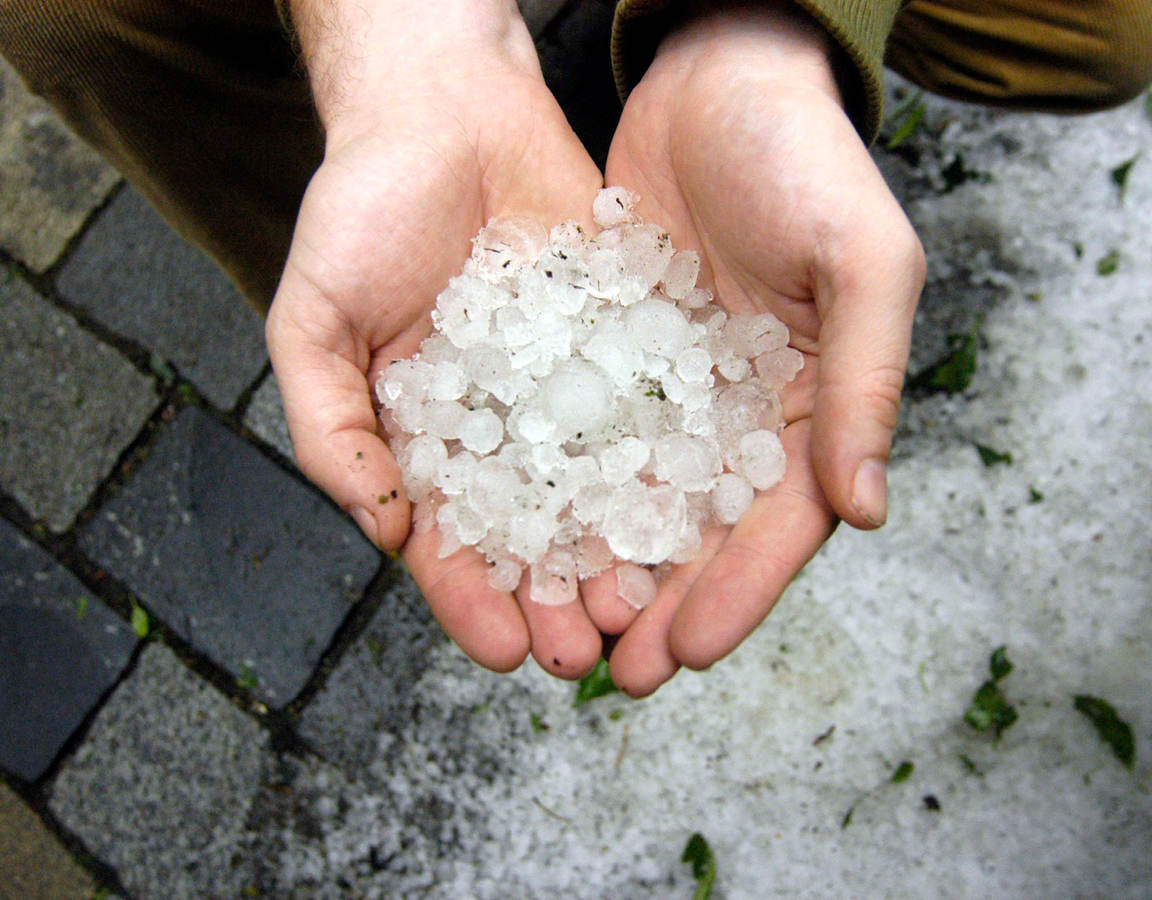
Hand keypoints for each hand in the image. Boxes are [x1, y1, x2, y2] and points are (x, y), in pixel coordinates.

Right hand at [266, 0, 604, 676]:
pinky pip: (642, 410)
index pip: (447, 541)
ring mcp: (562, 388)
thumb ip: (331, 428)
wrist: (447, 109)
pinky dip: (661, 462)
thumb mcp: (315, 319)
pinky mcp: (616, 341)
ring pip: (595, 489)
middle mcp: (500, 427)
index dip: (471, 600)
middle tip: (592, 654)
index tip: (503, 652)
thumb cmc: (363, 210)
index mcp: (424, 438)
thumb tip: (380, 528)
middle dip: (557, 597)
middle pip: (532, 534)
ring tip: (646, 608)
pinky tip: (686, 511)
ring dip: (617, 554)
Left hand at [598, 4, 925, 694]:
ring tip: (563, 624)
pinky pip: (591, 435)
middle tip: (613, 669)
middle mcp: (747, 411)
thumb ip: (865, 383)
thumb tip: (867, 512)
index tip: (686, 652)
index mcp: (815, 405)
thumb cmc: (806, 160)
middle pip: (708, 532)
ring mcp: (680, 388)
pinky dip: (565, 488)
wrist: (720, 78)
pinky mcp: (619, 354)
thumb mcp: (860, 263)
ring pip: (644, 499)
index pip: (782, 525)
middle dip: (663, 605)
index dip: (738, 594)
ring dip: (608, 567)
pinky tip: (526, 531)